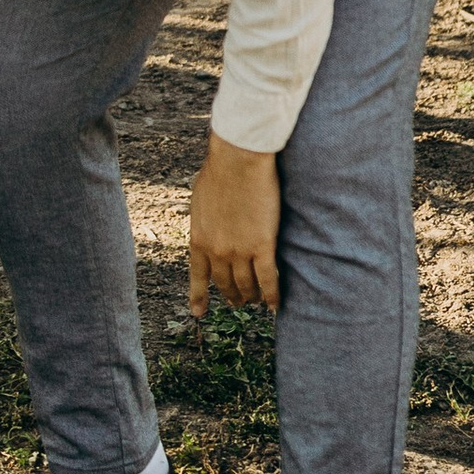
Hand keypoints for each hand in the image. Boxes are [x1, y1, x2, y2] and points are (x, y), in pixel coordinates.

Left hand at [188, 135, 281, 318]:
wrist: (237, 160)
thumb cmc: (219, 170)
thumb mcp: (200, 199)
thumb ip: (204, 219)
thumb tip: (207, 222)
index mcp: (199, 238)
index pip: (198, 275)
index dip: (199, 296)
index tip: (198, 312)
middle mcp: (217, 251)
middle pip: (225, 283)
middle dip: (232, 295)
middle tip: (238, 302)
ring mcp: (239, 251)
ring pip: (247, 285)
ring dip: (252, 297)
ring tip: (257, 302)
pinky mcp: (262, 246)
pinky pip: (268, 279)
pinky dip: (272, 295)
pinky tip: (275, 304)